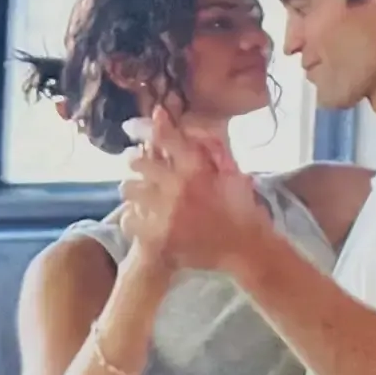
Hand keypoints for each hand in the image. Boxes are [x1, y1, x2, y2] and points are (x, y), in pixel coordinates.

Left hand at [119, 107, 271, 272]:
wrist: (246, 249)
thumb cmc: (243, 209)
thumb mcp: (232, 172)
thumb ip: (212, 150)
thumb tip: (189, 129)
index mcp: (197, 167)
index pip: (162, 138)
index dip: (145, 127)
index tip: (132, 125)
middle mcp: (178, 186)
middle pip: (138, 162)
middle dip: (136, 161)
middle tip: (136, 164)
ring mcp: (165, 213)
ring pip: (129, 189)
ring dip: (133, 189)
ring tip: (138, 193)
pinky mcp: (159, 237)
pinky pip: (129, 219)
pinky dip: (131, 217)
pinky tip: (139, 218)